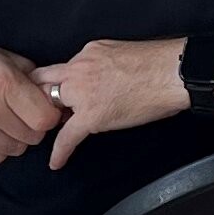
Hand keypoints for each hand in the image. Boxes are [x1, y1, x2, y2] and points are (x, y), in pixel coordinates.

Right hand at [0, 42, 62, 167]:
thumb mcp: (6, 58)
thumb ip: (34, 80)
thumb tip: (57, 101)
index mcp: (3, 84)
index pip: (45, 119)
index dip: (49, 115)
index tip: (43, 109)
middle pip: (33, 137)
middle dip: (32, 126)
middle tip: (20, 112)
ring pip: (15, 150)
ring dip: (14, 137)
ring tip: (1, 118)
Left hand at [27, 36, 186, 168]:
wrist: (172, 73)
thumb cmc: (157, 64)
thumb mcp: (118, 52)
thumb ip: (99, 64)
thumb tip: (98, 79)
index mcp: (86, 53)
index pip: (57, 69)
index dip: (51, 84)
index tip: (52, 95)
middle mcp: (79, 69)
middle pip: (44, 85)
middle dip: (42, 100)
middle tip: (45, 116)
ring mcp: (82, 92)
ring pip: (52, 108)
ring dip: (51, 120)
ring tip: (50, 133)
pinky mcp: (91, 115)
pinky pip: (67, 136)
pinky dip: (59, 151)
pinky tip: (55, 162)